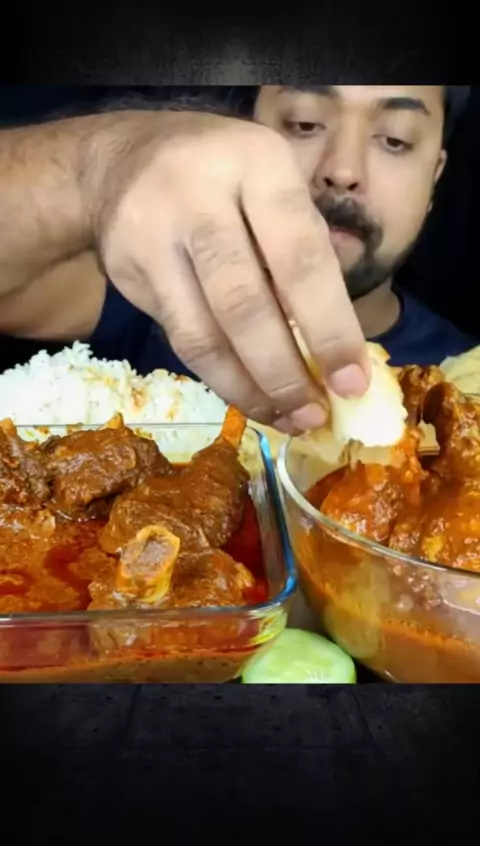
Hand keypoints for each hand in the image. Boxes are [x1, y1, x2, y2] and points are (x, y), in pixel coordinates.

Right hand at [93, 111, 369, 430]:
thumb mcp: (274, 185)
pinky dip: (219, 377)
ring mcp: (154, 236)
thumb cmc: (225, 177)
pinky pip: (179, 339)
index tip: (351, 382)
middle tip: (314, 415)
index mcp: (259, 166)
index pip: (300, 258)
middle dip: (284, 372)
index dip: (329, 329)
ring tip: (285, 418)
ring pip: (202, 334)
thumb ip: (305, 250)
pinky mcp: (127, 273)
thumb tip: (337, 346)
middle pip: (244, 304)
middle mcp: (201, 197)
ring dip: (248, 388)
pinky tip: (248, 395)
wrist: (119, 159)